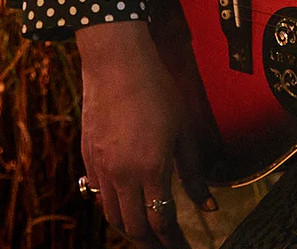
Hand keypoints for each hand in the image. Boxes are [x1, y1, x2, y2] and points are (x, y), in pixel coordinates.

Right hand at [75, 21, 213, 247]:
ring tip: (149, 229)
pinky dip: (113, 207)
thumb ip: (194, 174)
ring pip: (112, 216)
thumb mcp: (185, 133)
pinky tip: (127, 204)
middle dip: (152, 242)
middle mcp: (122, 175)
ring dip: (131, 228)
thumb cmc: (158, 93)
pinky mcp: (87, 159)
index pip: (161, 221)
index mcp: (151, 169)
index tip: (184, 247)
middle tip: (168, 244)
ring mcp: (100, 168)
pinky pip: (98, 196)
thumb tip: (209, 207)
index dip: (173, 240)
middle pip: (134, 227)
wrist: (116, 65)